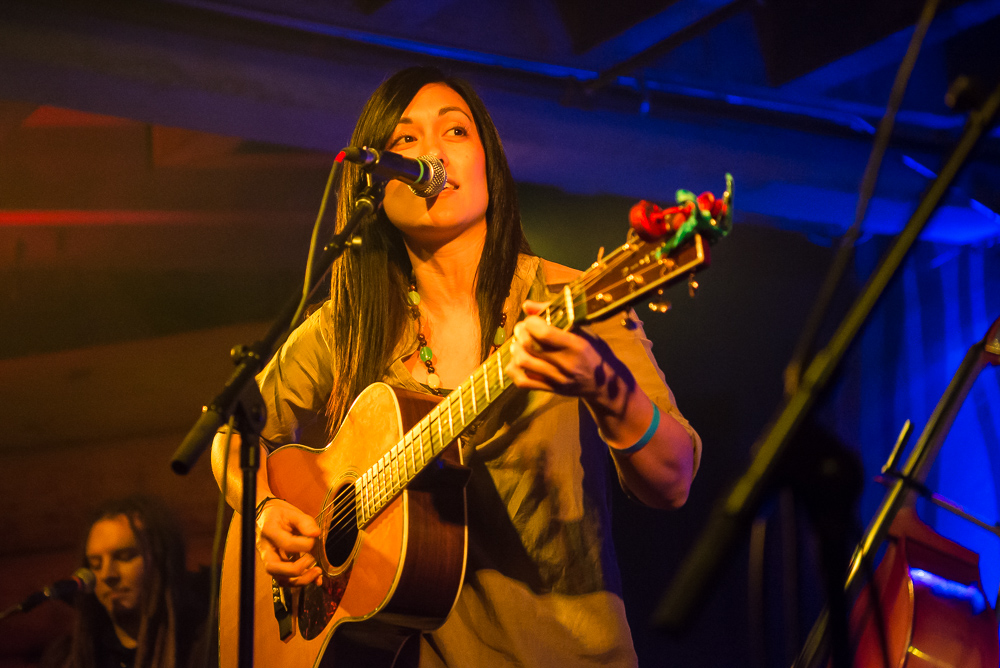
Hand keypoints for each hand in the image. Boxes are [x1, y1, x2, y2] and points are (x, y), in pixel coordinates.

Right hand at [256, 499, 322, 586]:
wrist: (266, 516)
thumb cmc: (279, 514)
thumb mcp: (292, 512)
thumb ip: (305, 522)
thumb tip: (316, 533)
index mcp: (269, 532)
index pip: (286, 544)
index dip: (304, 544)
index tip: (315, 537)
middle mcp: (266, 550)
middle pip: (274, 568)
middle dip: (296, 570)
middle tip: (312, 560)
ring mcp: (270, 560)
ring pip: (280, 579)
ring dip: (300, 580)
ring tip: (317, 573)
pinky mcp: (278, 566)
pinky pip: (287, 579)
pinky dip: (302, 581)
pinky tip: (315, 578)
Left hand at [506, 300, 620, 400]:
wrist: (605, 384)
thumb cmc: (594, 351)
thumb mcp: (583, 330)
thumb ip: (556, 315)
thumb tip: (527, 305)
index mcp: (576, 346)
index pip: (544, 333)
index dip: (531, 322)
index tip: (531, 320)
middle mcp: (565, 364)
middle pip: (530, 346)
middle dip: (520, 333)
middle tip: (522, 329)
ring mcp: (557, 379)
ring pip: (523, 363)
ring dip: (516, 350)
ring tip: (520, 344)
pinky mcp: (550, 390)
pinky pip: (522, 381)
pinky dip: (513, 369)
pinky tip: (518, 360)